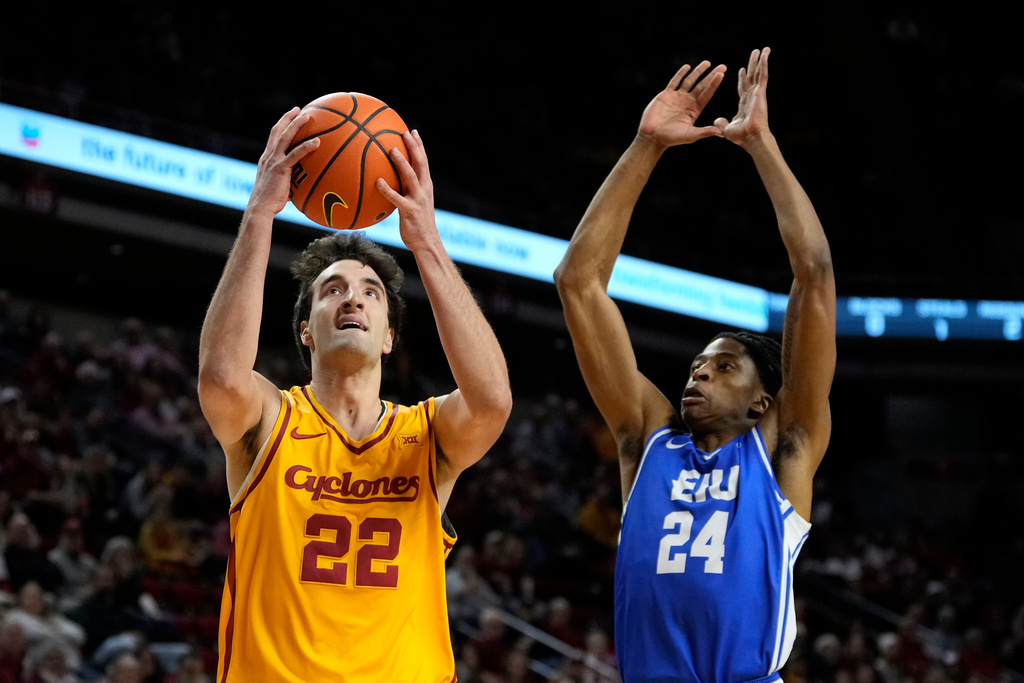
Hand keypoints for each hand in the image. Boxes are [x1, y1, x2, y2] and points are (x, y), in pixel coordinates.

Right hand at [246, 108, 319, 219]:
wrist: (260, 208)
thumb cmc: (270, 203)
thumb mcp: (279, 187)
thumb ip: (290, 180)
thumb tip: (304, 184)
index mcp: (267, 159)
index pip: (273, 137)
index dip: (281, 125)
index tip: (290, 117)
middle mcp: (268, 156)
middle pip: (277, 131)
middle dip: (288, 118)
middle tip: (298, 109)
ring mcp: (273, 161)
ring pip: (285, 137)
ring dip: (297, 125)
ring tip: (307, 116)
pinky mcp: (280, 169)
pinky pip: (295, 155)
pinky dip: (306, 146)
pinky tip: (318, 142)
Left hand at [376, 130, 437, 250]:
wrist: (427, 243)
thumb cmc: (418, 224)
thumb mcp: (415, 204)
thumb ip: (406, 191)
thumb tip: (390, 182)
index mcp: (426, 186)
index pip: (424, 162)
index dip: (419, 146)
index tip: (413, 131)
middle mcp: (424, 190)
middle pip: (420, 163)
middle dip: (414, 147)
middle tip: (404, 132)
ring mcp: (418, 200)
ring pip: (410, 176)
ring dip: (402, 162)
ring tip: (392, 150)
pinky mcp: (409, 211)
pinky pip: (396, 198)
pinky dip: (387, 189)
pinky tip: (377, 182)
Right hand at [637, 60, 726, 146]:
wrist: (653, 136)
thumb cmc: (671, 138)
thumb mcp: (690, 135)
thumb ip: (704, 132)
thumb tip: (721, 133)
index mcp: (694, 110)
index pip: (707, 94)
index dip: (714, 84)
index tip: (722, 74)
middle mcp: (687, 102)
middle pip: (702, 86)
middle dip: (711, 76)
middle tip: (722, 66)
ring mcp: (677, 97)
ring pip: (689, 81)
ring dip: (698, 72)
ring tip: (707, 63)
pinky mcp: (666, 95)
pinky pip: (674, 82)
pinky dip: (680, 74)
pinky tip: (687, 67)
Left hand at [714, 48, 770, 148]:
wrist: (751, 137)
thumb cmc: (741, 137)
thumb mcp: (727, 129)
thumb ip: (722, 123)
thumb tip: (717, 121)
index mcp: (744, 104)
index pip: (743, 88)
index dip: (742, 79)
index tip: (741, 70)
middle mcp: (752, 97)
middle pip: (752, 77)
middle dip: (752, 65)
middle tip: (754, 54)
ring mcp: (757, 93)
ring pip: (758, 73)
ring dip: (760, 61)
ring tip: (763, 49)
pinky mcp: (760, 92)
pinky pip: (762, 75)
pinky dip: (764, 64)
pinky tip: (765, 54)